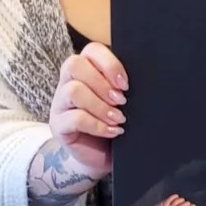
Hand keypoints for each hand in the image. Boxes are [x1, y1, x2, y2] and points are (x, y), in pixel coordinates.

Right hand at [48, 41, 128, 178]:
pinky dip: (98, 125)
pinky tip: (113, 131)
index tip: (126, 84)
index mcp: (85, 69)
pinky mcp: (58, 125)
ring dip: (101, 105)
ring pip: (73, 90)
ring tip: (119, 118)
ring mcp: (59, 103)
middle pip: (74, 65)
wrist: (102, 155)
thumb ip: (125, 85)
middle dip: (102, 83)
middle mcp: (67, 82)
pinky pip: (74, 118)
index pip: (91, 50)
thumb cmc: (116, 121)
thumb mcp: (123, 100)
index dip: (110, 64)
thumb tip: (147, 77)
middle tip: (122, 101)